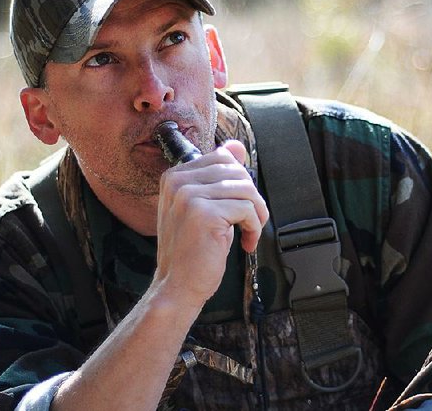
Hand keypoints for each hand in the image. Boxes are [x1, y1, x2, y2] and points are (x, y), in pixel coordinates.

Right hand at [152, 140, 267, 309]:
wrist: (177, 286)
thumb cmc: (192, 251)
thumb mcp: (204, 207)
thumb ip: (219, 177)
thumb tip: (236, 146)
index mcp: (175, 176)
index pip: (223, 158)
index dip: (240, 182)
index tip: (239, 207)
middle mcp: (178, 181)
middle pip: (237, 172)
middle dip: (252, 198)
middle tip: (250, 223)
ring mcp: (189, 196)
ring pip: (246, 189)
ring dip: (256, 215)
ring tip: (248, 233)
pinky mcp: (204, 213)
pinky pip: (247, 209)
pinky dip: (254, 228)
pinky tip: (245, 243)